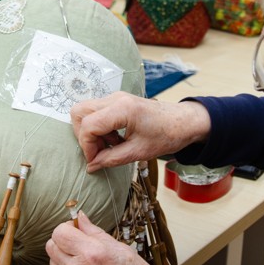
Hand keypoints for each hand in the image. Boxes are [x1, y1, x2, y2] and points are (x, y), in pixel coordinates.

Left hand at [46, 211, 173, 264]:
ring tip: (82, 260)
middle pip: (51, 246)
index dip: (67, 227)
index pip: (60, 232)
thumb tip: (81, 218)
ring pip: (54, 263)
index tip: (77, 229)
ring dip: (64, 258)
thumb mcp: (122, 249)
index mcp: (92, 253)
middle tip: (77, 242)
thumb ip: (96, 233)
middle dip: (62, 240)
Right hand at [70, 91, 211, 171]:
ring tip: (110, 146)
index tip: (95, 161)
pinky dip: (99, 127)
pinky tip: (115, 139)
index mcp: (122, 109)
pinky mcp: (118, 101)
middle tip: (99, 151)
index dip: (87, 147)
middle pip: (79, 112)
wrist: (184, 121)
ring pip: (85, 111)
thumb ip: (111, 159)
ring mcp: (116, 97)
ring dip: (91, 131)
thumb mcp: (138, 152)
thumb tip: (91, 166)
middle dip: (83, 135)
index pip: (88, 125)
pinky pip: (97, 112)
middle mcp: (115, 99)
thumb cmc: (167, 135)